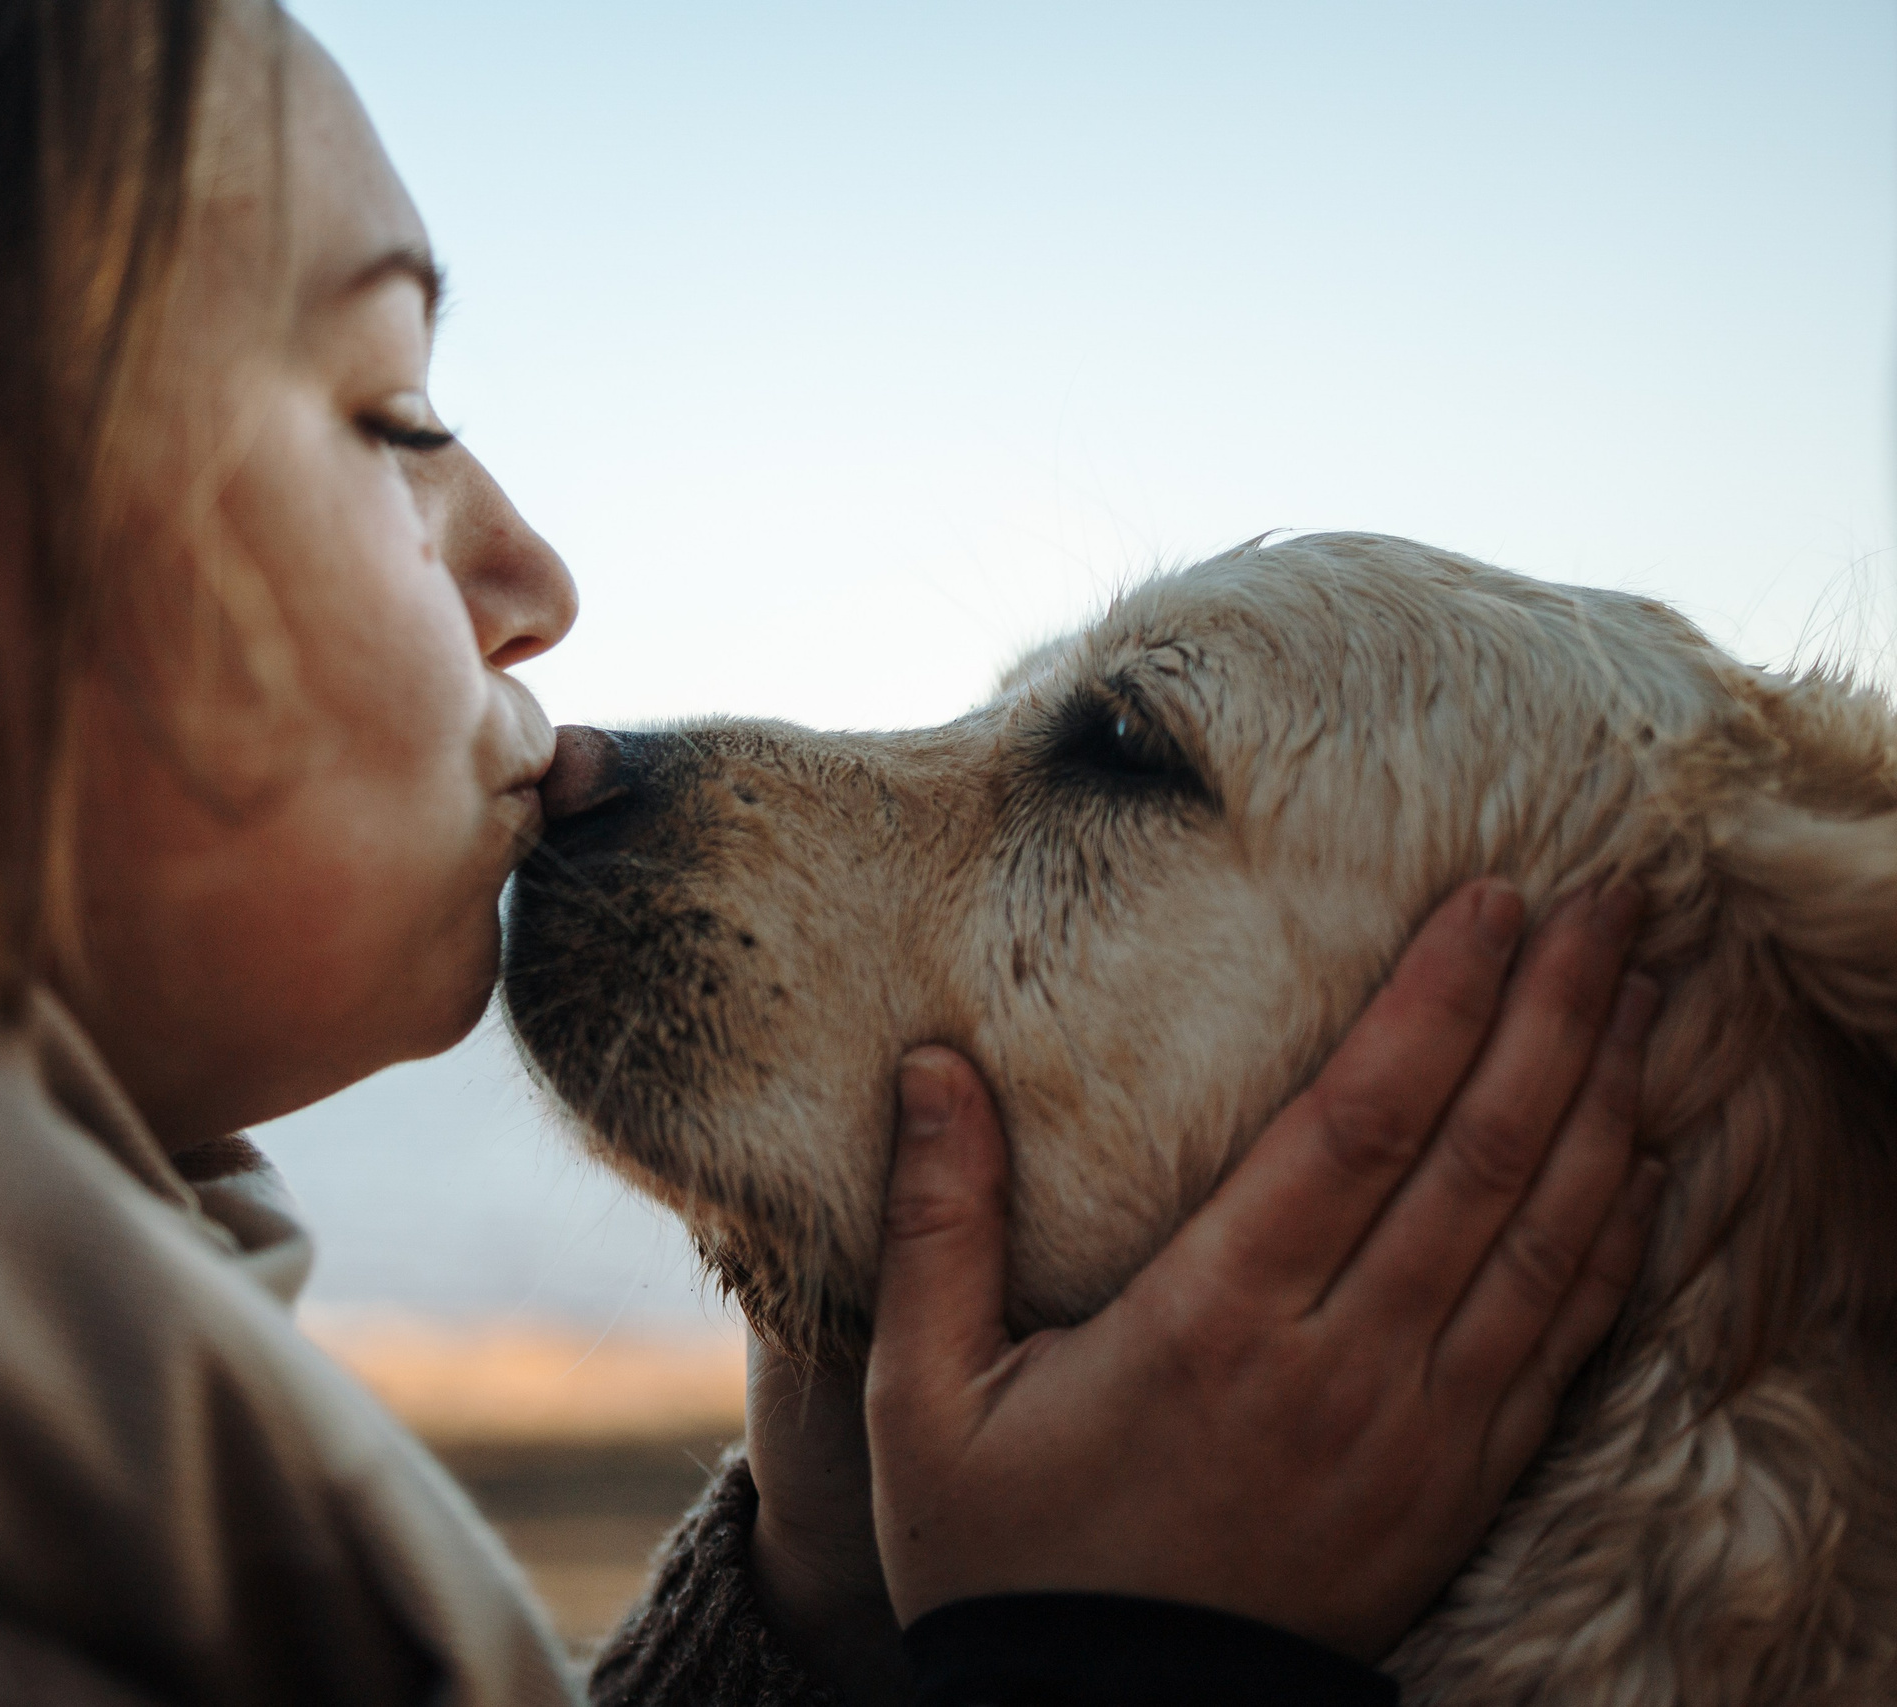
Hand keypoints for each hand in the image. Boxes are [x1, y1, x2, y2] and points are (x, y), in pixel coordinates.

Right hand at [862, 879, 1662, 1660]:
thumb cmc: (1003, 1562)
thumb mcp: (925, 1398)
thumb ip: (940, 1224)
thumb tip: (933, 1066)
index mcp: (1212, 1325)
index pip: (1360, 1127)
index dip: (1437, 1004)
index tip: (1490, 900)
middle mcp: (1342, 1367)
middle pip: (1483, 1160)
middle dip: (1557, 1016)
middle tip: (1606, 900)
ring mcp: (1420, 1433)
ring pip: (1547, 1241)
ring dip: (1608, 1104)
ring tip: (1643, 992)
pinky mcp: (1458, 1486)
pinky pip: (1564, 1344)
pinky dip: (1616, 1242)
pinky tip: (1643, 1161)